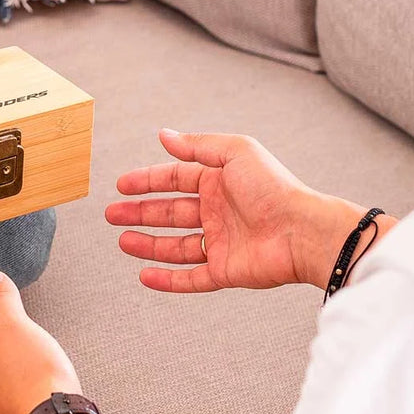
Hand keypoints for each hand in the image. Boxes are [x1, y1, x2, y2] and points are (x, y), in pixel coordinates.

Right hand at [106, 130, 367, 292]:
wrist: (303, 230)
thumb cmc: (274, 187)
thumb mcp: (235, 151)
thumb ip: (197, 146)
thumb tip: (164, 135)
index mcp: (218, 181)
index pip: (174, 180)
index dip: (146, 181)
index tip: (121, 185)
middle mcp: (217, 211)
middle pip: (169, 212)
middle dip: (139, 213)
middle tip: (111, 214)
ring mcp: (220, 243)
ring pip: (175, 245)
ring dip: (147, 244)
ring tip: (122, 241)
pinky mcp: (226, 272)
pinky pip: (191, 277)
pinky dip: (167, 279)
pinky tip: (144, 275)